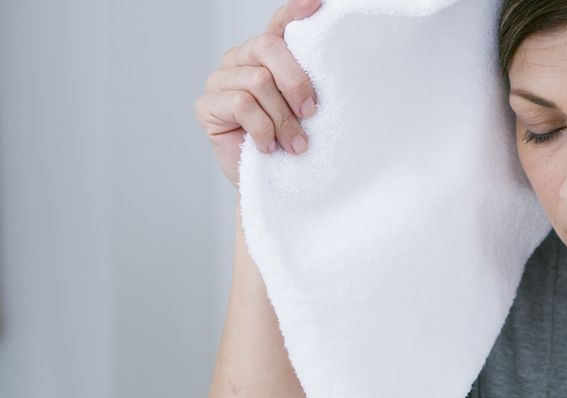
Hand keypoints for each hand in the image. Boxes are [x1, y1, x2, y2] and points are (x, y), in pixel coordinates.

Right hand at [193, 0, 320, 189]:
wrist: (274, 185)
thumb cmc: (293, 143)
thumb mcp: (307, 111)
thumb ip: (309, 86)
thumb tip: (335, 70)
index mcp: (267, 55)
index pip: (279, 25)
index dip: (295, 12)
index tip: (318, 3)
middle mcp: (240, 59)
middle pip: (268, 47)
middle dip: (296, 82)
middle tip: (311, 114)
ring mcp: (220, 80)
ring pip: (257, 81)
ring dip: (282, 118)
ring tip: (295, 144)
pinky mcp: (206, 105)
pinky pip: (241, 105)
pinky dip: (263, 129)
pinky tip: (267, 148)